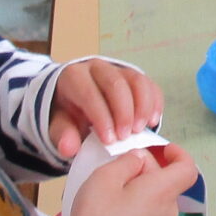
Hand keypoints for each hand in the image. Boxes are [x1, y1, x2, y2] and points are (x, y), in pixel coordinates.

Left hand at [48, 57, 163, 155]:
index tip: (109, 140)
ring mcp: (118, 69)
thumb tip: (68, 148)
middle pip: (115, 84)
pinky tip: (152, 121)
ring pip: (136, 81)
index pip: (89, 93)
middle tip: (126, 137)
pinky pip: (149, 84)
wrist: (79, 100)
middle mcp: (97, 67)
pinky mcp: (135, 75)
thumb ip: (63, 135)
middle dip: (123, 113)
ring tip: (140, 130)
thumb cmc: (70, 113)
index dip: (101, 117)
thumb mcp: (61, 125)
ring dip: (142, 107)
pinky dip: (154, 103)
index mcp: (74, 77)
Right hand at [58, 144, 198, 215]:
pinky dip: (136, 202)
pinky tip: (111, 208)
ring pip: (156, 196)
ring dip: (139, 186)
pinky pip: (148, 212)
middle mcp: (167, 211)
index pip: (188, 169)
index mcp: (163, 192)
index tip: (162, 148)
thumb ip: (128, 161)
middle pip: (167, 181)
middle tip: (117, 168)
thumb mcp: (106, 176)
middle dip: (147, 168)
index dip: (179, 154)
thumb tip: (141, 160)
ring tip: (110, 189)